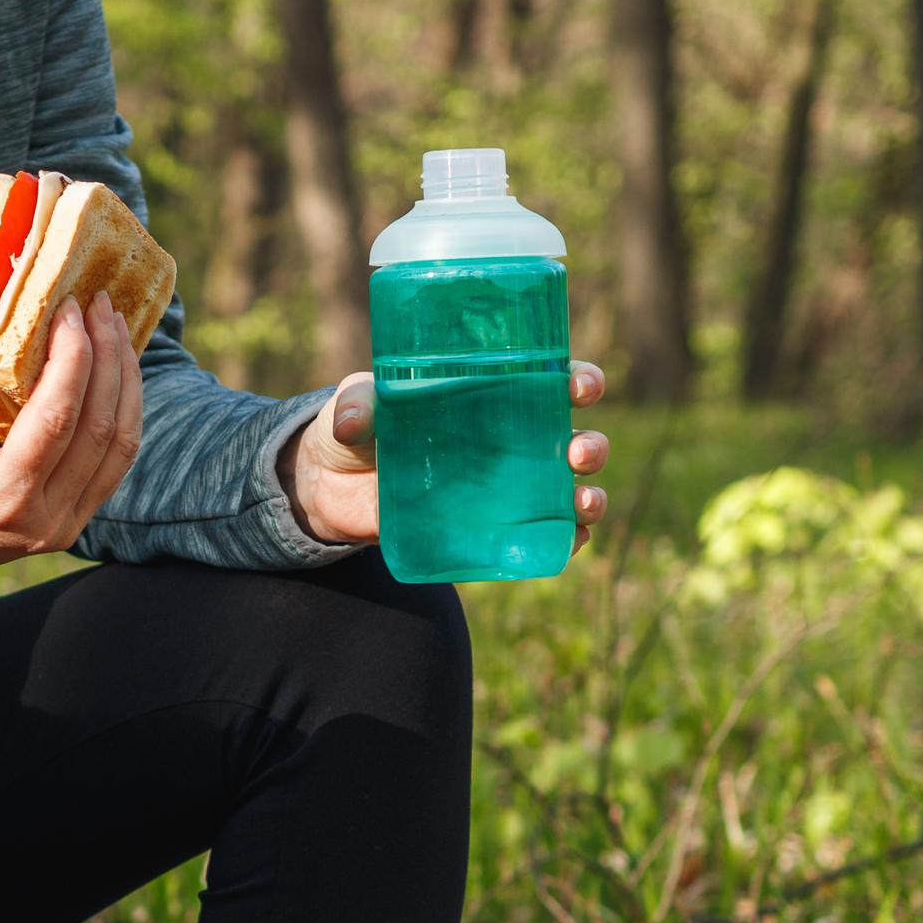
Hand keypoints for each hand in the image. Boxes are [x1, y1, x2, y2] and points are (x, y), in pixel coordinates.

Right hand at [0, 296, 144, 587]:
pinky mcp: (77, 518)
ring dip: (125, 380)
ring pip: (120, 444)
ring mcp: (67, 525)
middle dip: (106, 357)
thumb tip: (22, 317)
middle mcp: (46, 519)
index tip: (72, 307)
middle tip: (100, 306)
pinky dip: (121, 409)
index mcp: (4, 498)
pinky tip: (116, 369)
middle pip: (99, 428)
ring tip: (115, 328)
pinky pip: (115, 459)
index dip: (72, 356)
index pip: (57, 417)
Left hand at [283, 360, 613, 549]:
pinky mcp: (487, 529)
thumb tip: (354, 421)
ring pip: (568, 491)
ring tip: (582, 501)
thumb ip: (356, 406)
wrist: (331, 488)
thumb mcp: (354, 406)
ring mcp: (503, 489)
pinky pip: (539, 537)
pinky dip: (565, 541)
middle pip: (573, 440)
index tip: (581, 385)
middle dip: (591, 445)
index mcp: (491, 396)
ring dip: (589, 497)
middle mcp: (510, 441)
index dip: (579, 380)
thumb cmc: (355, 429)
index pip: (550, 382)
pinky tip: (570, 542)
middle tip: (577, 451)